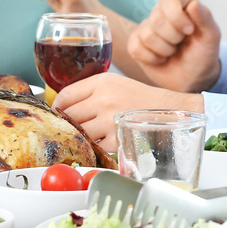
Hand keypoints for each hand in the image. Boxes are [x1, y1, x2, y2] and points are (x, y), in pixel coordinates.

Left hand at [54, 72, 203, 151]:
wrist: (168, 109)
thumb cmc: (139, 97)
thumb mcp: (114, 83)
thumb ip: (89, 90)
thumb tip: (62, 106)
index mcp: (102, 82)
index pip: (65, 95)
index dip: (58, 106)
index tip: (58, 113)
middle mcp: (104, 99)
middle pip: (69, 115)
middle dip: (68, 122)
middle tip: (72, 125)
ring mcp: (109, 120)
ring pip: (80, 132)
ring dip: (81, 135)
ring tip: (89, 133)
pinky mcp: (117, 138)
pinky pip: (95, 145)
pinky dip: (97, 145)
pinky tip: (104, 140)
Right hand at [127, 0, 221, 92]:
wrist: (192, 79)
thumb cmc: (203, 55)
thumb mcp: (211, 37)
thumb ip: (205, 17)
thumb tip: (194, 1)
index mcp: (180, 5)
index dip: (177, 16)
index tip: (189, 31)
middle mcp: (161, 13)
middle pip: (156, 18)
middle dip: (173, 37)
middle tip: (181, 43)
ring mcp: (147, 28)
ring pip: (147, 35)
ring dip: (164, 49)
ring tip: (173, 51)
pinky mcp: (136, 43)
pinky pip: (135, 48)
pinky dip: (151, 58)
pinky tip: (161, 59)